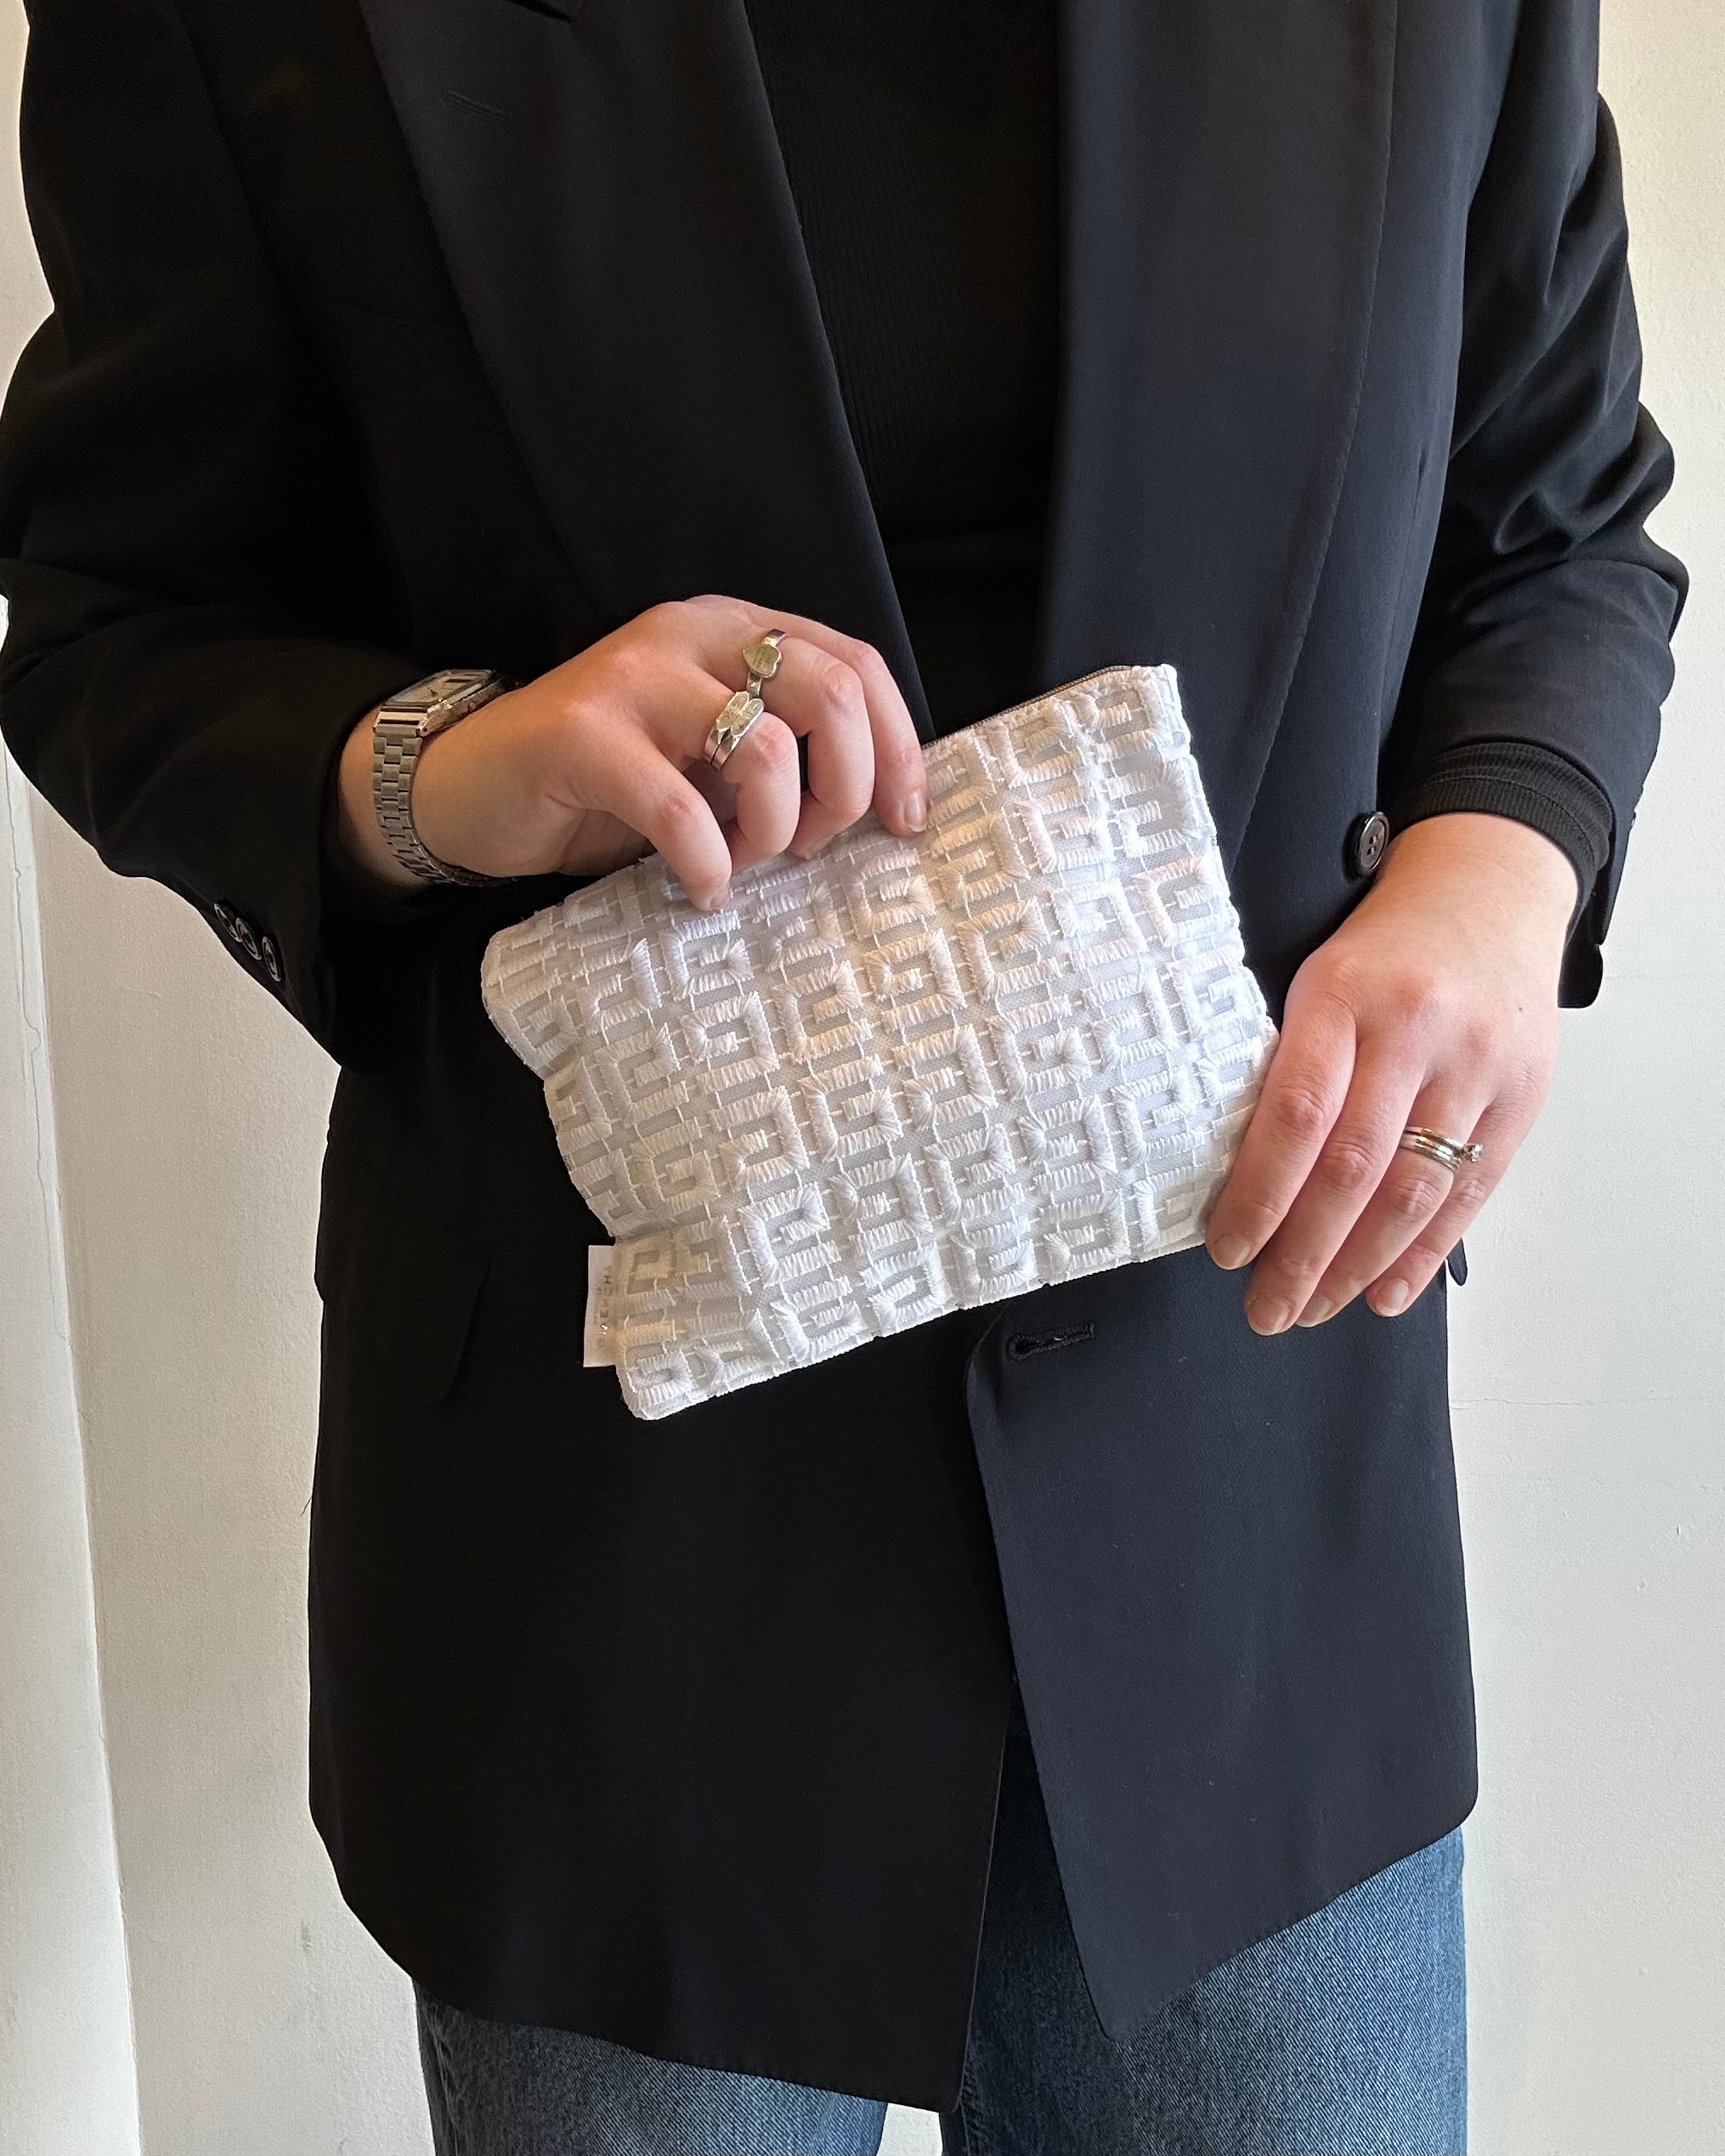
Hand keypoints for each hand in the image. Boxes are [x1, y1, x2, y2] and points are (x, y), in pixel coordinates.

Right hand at [335, 594, 927, 908]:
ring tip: (745, 862)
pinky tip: (701, 888)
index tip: (904, 822)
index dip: (899, 748)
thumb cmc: (604, 782)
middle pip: (828, 694)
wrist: (469, 786)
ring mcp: (634, 677)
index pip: (855, 666)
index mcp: (734, 632)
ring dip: (774, 829)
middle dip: (845, 788)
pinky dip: (708, 863)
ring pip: (764, 747)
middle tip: (814, 846)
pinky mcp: (582, 734)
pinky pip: (680, 808)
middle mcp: (691, 637)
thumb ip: (782, 754)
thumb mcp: (708, 757)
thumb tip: (879, 804)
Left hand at [1203, 813, 1578, 1331]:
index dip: (1260, 1193)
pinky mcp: (1523, 1095)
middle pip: (1354, 1168)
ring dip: (1358, 1266)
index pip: (1296, 1112)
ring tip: (1314, 1308)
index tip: (1228, 1249)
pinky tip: (1384, 1293)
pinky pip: (1471, 1193)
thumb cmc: (1382, 949)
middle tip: (1267, 1309)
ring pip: (1414, 1191)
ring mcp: (1477, 1065)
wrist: (1490, 890)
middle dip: (1304, 1254)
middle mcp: (1416, 1030)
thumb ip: (1290, 1066)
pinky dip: (1424, 1253)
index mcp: (1344, 995)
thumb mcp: (1318, 981)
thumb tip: (1238, 1180)